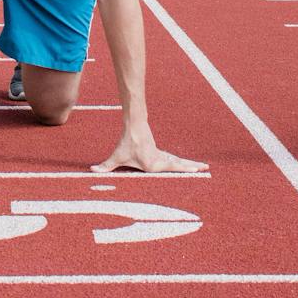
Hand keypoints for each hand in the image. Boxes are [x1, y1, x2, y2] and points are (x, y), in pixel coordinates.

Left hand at [92, 129, 207, 173]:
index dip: (182, 169)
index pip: (169, 168)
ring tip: (204, 167)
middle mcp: (160, 161)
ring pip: (179, 162)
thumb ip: (105, 166)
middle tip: (205, 169)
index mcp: (153, 164)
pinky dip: (184, 164)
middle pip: (178, 165)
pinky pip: (176, 161)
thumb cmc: (126, 143)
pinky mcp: (163, 155)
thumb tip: (92, 170)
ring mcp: (163, 157)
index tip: (194, 170)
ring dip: (191, 165)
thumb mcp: (116, 156)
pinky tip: (192, 166)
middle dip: (191, 168)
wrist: (134, 126)